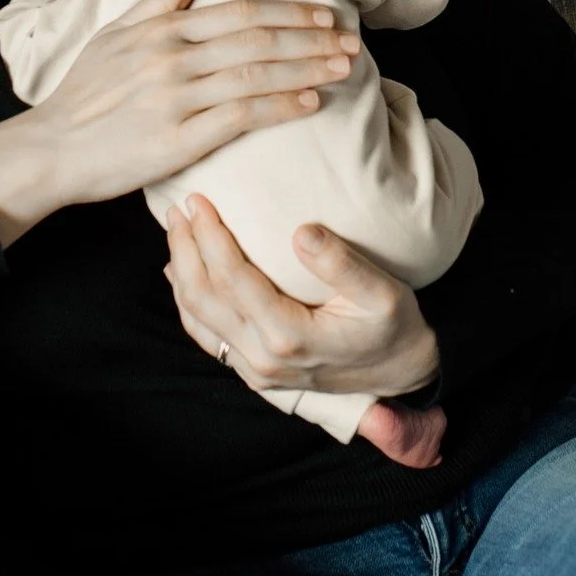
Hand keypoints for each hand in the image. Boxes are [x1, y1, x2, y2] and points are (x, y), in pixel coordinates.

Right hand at [0, 0, 358, 244]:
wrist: (50, 149)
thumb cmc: (83, 94)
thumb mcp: (115, 34)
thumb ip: (160, 0)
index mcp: (161, 30)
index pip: (239, 12)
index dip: (288, 12)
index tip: (326, 15)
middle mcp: (171, 58)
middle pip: (257, 39)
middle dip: (311, 38)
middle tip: (352, 41)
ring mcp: (175, 99)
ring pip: (255, 74)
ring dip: (307, 69)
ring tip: (344, 68)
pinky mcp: (176, 140)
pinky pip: (239, 117)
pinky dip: (279, 106)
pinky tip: (309, 102)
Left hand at [163, 194, 439, 399]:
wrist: (400, 374)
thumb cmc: (393, 327)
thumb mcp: (382, 293)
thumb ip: (341, 263)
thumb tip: (302, 231)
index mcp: (290, 335)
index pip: (232, 278)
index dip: (210, 236)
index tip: (198, 201)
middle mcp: (263, 358)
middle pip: (204, 297)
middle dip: (185, 248)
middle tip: (177, 209)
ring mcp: (255, 370)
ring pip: (198, 319)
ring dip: (181, 272)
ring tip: (176, 230)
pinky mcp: (254, 372)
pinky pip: (208, 337)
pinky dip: (188, 303)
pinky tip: (180, 275)